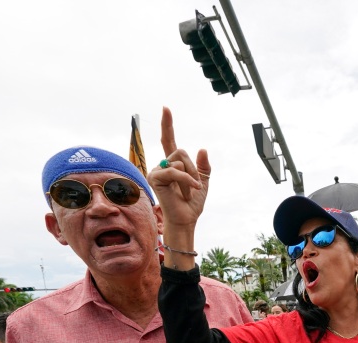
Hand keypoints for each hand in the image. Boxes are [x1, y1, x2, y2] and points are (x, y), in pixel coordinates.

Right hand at [147, 107, 210, 233]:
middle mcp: (162, 165)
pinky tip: (191, 190)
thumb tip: (202, 149)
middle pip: (181, 151)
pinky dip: (187, 181)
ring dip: (190, 177)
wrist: (187, 218)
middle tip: (194, 185)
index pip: (169, 140)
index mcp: (172, 164)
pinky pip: (176, 171)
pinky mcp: (155, 178)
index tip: (166, 108)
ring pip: (180, 161)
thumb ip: (203, 165)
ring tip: (188, 191)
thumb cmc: (192, 203)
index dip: (168, 125)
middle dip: (193, 168)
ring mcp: (156, 171)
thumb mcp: (203, 180)